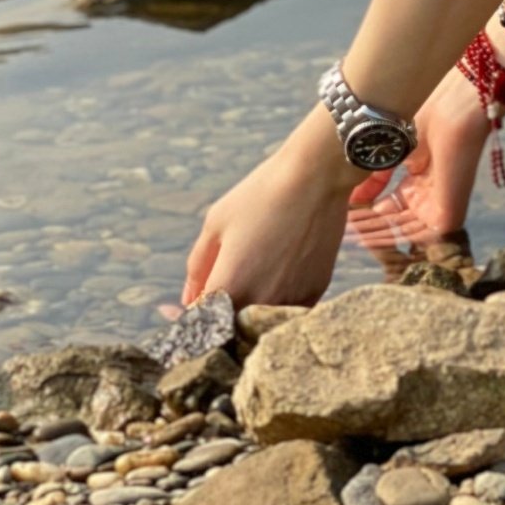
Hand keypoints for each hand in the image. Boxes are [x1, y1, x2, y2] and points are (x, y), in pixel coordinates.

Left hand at [181, 110, 358, 308]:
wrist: (315, 176)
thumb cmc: (261, 193)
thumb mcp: (216, 222)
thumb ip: (198, 266)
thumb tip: (189, 298)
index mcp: (230, 286)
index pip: (201, 321)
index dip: (193, 314)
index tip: (193, 301)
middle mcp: (260, 301)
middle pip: (231, 327)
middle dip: (222, 315)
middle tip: (229, 284)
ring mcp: (290, 300)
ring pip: (262, 322)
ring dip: (252, 310)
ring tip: (259, 271)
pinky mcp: (315, 293)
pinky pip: (290, 311)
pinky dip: (280, 301)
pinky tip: (281, 272)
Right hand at [347, 63, 494, 254]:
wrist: (454, 111)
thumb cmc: (428, 118)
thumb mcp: (392, 152)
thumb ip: (374, 178)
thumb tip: (352, 199)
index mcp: (420, 179)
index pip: (391, 206)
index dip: (368, 213)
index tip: (344, 217)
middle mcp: (429, 195)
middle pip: (395, 221)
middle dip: (369, 226)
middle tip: (342, 230)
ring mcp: (439, 206)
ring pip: (403, 231)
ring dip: (376, 234)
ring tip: (350, 234)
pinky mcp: (448, 217)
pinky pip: (417, 237)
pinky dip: (391, 238)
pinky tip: (367, 235)